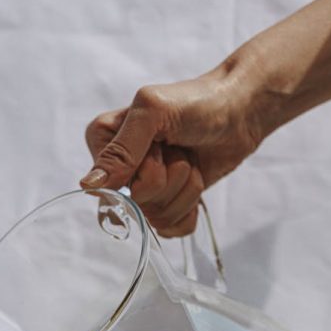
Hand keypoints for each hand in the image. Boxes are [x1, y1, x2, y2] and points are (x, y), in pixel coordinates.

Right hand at [81, 68, 260, 235]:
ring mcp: (142, 188)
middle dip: (170, 178)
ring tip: (190, 157)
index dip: (146, 171)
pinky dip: (191, 208)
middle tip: (179, 149)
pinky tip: (195, 180)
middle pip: (139, 204)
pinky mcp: (166, 203)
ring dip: (186, 188)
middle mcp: (118, 168)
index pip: (113, 186)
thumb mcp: (153, 113)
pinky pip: (171, 229)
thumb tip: (89, 186)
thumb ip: (121, 150)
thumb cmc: (198, 101)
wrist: (240, 110)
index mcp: (103, 140)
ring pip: (158, 217)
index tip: (159, 144)